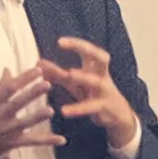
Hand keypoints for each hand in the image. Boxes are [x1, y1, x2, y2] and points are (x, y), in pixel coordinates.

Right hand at [0, 64, 60, 158]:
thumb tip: (8, 71)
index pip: (9, 87)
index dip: (24, 78)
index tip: (38, 69)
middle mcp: (0, 115)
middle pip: (18, 102)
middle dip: (32, 93)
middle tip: (46, 84)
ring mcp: (7, 130)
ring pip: (25, 122)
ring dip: (38, 117)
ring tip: (50, 111)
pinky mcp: (13, 143)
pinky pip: (32, 141)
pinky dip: (47, 141)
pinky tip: (62, 139)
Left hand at [41, 37, 139, 151]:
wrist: (119, 117)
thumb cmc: (95, 96)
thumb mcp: (76, 85)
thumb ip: (58, 74)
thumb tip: (38, 63)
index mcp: (96, 69)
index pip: (88, 51)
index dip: (76, 44)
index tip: (59, 41)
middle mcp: (102, 76)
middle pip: (100, 57)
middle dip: (85, 48)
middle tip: (62, 44)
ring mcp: (105, 91)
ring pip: (96, 81)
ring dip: (84, 76)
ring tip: (70, 73)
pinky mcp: (105, 107)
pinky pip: (91, 106)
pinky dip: (78, 108)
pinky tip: (64, 110)